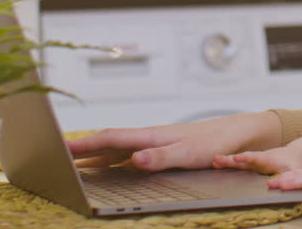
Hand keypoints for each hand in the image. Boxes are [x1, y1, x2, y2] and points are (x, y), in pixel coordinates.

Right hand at [67, 112, 281, 171]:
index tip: (60, 148)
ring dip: (97, 156)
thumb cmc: (219, 142)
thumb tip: (134, 159)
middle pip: (110, 142)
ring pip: (120, 149)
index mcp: (153, 136)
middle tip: (58, 156)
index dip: (85, 144)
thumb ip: (162, 157)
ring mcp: (158, 143)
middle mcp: (152, 137)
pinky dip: (115, 161)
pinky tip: (112, 168)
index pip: (111, 138)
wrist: (243, 133)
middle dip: (84, 149)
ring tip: (77, 164)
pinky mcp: (167, 150)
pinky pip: (132, 155)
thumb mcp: (191, 153)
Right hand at [212, 145, 301, 173]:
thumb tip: (275, 183)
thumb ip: (288, 176)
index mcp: (269, 159)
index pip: (257, 158)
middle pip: (243, 159)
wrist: (293, 154)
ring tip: (214, 160)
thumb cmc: (294, 164)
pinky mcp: (251, 164)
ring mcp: (254, 161)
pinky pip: (238, 164)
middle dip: (231, 159)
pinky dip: (228, 163)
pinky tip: (216, 164)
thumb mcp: (295, 170)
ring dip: (227, 161)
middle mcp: (259, 158)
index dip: (247, 158)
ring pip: (238, 160)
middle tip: (217, 159)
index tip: (237, 158)